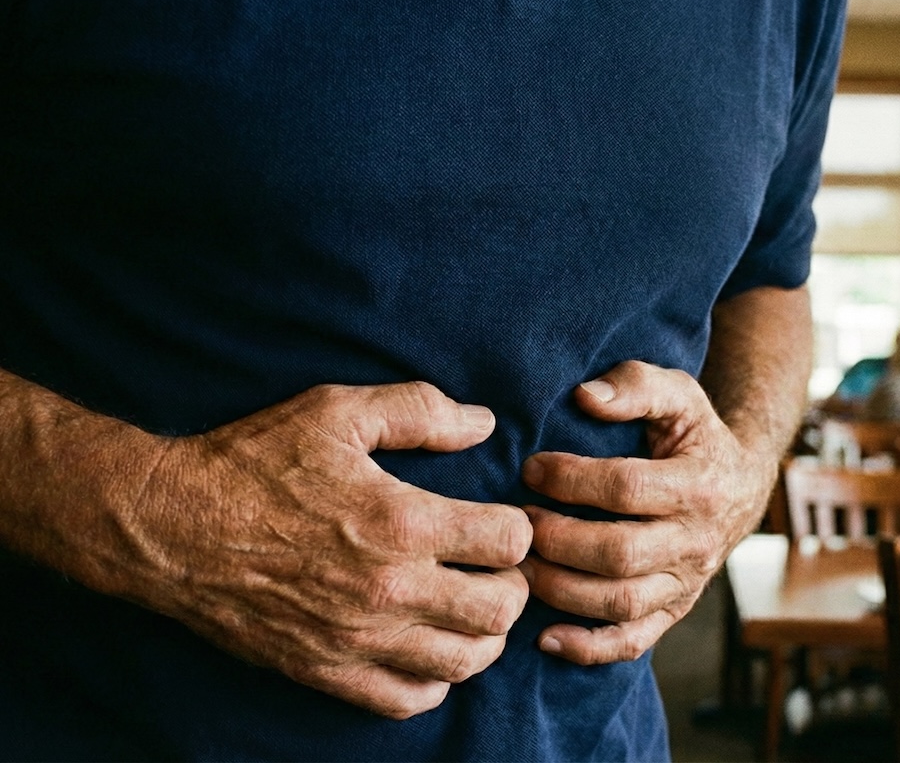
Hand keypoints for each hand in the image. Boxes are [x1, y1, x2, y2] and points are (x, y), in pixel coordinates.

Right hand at [117, 383, 530, 717]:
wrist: (170, 527)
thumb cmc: (254, 462)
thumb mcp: (338, 412)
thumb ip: (420, 411)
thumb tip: (485, 424)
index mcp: (400, 522)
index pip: (509, 543)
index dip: (517, 527)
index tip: (502, 519)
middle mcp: (389, 590)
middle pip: (500, 610)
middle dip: (513, 584)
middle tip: (496, 566)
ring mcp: (359, 639)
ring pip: (465, 662)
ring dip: (484, 635)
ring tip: (471, 605)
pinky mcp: (327, 671)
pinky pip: (407, 699)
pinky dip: (434, 679)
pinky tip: (428, 646)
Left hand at [519, 361, 774, 664]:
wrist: (740, 485)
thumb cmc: (695, 434)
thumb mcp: (679, 394)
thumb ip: (636, 385)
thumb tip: (585, 396)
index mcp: (699, 485)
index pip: (628, 488)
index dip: (572, 480)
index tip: (531, 468)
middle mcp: (697, 541)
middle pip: (620, 554)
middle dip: (558, 539)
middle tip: (518, 520)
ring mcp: (686, 583)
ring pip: (621, 602)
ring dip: (561, 588)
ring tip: (521, 564)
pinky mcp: (674, 610)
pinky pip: (633, 640)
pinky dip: (587, 647)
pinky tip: (545, 637)